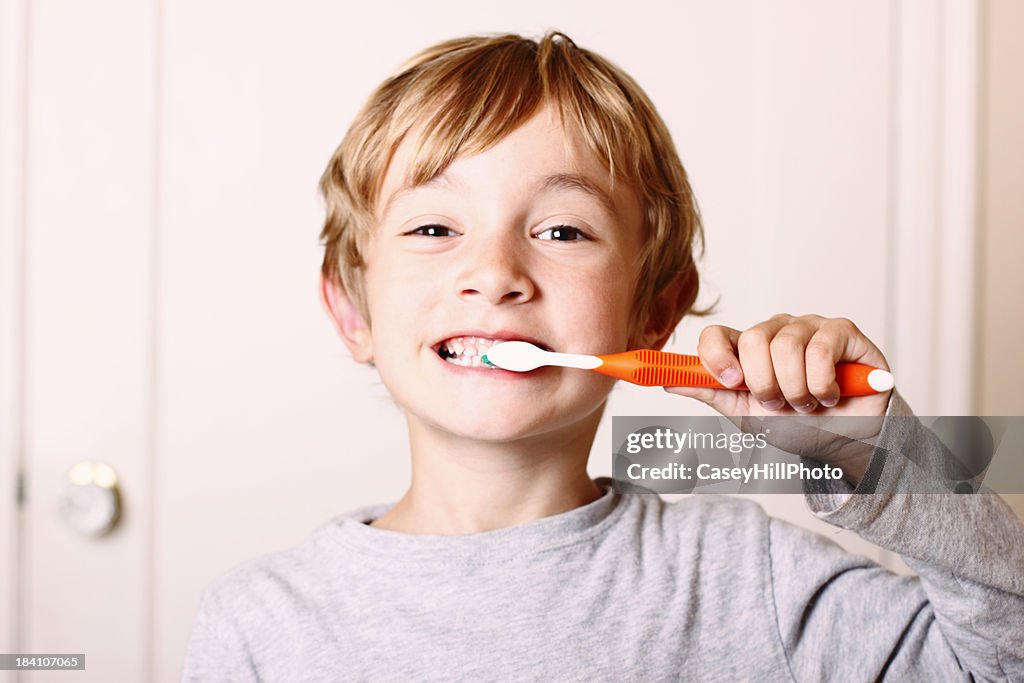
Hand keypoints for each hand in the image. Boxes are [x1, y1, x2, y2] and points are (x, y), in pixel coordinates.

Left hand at [664, 314, 892, 483]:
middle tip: (779, 403)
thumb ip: (710, 393)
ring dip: (796, 389)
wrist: (843, 441)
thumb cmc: (795, 425)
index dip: (716, 355)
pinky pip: (822, 348)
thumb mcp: (745, 414)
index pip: (716, 334)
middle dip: (765, 384)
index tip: (730, 381)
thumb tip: (669, 383)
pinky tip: (830, 395)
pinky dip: (822, 383)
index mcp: (747, 348)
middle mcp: (775, 330)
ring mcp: (809, 326)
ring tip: (806, 403)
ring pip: (787, 346)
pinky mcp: (843, 330)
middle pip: (753, 339)